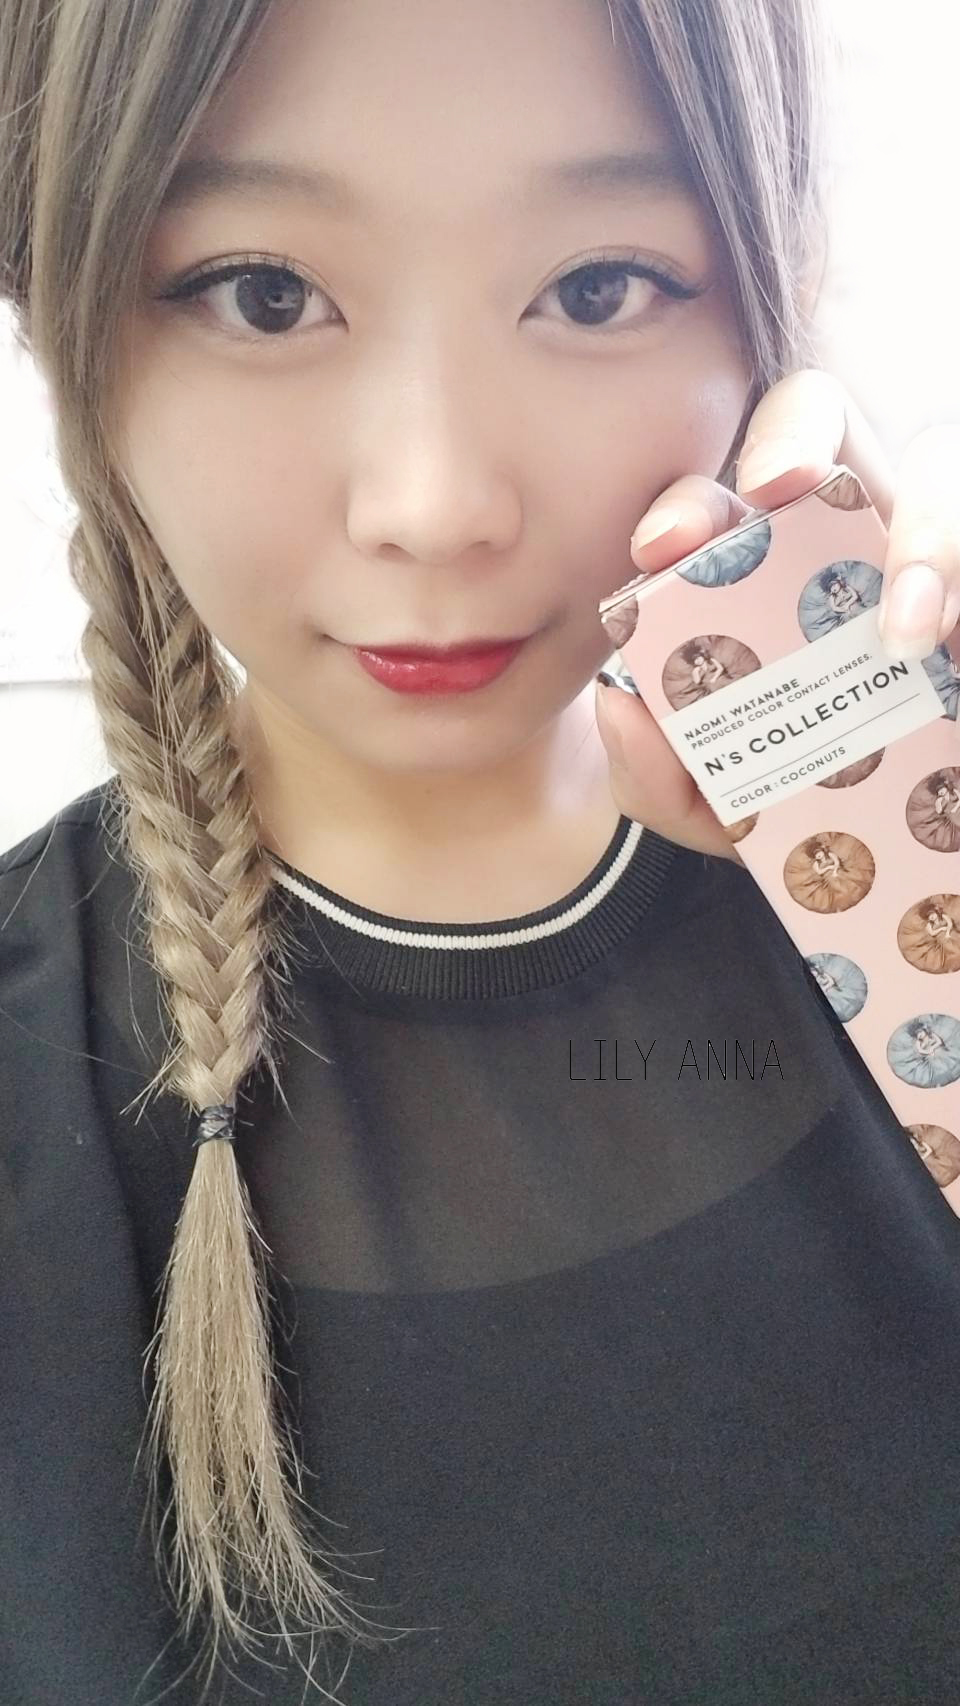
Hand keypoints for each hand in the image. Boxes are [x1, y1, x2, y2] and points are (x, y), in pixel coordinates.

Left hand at [595, 368, 959, 861]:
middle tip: (772, 491)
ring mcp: (932, 555)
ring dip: (925, 526)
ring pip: (935, 460)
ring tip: (904, 633)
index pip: (723, 497)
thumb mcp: (724, 818)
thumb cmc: (818, 812)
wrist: (925, 862)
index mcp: (765, 573)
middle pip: (816, 418)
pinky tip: (943, 643)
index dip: (691, 501)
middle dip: (787, 437)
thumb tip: (620, 703)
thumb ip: (657, 778)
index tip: (661, 547)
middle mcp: (850, 533)